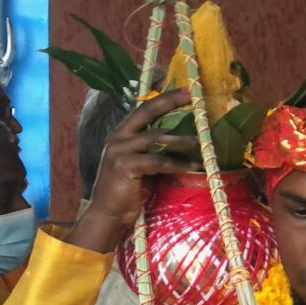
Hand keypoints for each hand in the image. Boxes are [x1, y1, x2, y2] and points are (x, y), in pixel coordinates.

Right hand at [69, 89, 196, 252]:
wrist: (108, 215)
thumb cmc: (127, 192)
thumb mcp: (140, 165)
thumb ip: (153, 150)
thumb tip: (182, 139)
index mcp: (120, 134)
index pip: (142, 109)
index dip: (163, 98)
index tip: (184, 90)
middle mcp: (117, 137)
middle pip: (146, 112)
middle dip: (169, 101)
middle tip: (191, 96)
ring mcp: (119, 150)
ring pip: (155, 137)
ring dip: (179, 139)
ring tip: (198, 140)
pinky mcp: (125, 166)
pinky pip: (156, 161)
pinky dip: (176, 163)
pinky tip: (191, 165)